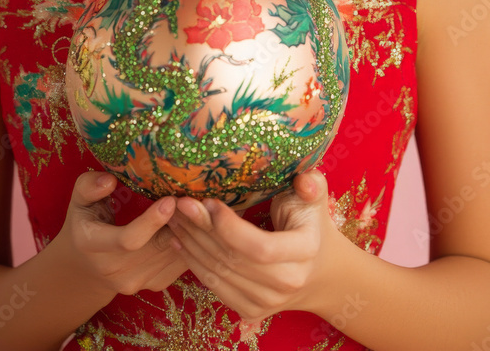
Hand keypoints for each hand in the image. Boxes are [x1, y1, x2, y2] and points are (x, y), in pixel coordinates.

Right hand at [53, 171, 189, 299]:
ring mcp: (135, 282)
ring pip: (171, 256)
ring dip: (188, 232)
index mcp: (94, 245)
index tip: (170, 200)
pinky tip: (194, 224)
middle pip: (157, 248)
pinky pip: (179, 265)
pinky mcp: (153, 286)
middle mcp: (114, 270)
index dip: (151, 221)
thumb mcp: (79, 201)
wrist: (85, 268)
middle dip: (179, 223)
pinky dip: (190, 244)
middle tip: (193, 198)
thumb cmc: (85, 224)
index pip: (128, 239)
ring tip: (197, 207)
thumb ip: (89, 187)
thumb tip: (110, 180)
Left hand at [165, 170, 343, 327]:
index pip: (260, 247)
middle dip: (201, 229)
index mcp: (305, 252)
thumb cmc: (310, 224)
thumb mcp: (314, 199)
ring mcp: (267, 302)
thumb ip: (311, 185)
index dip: (229, 227)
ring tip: (173, 217)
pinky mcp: (250, 310)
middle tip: (180, 203)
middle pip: (233, 259)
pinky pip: (214, 286)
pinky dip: (193, 263)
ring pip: (219, 273)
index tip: (209, 201)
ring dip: (191, 243)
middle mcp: (287, 283)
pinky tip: (178, 240)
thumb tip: (303, 181)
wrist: (317, 271)